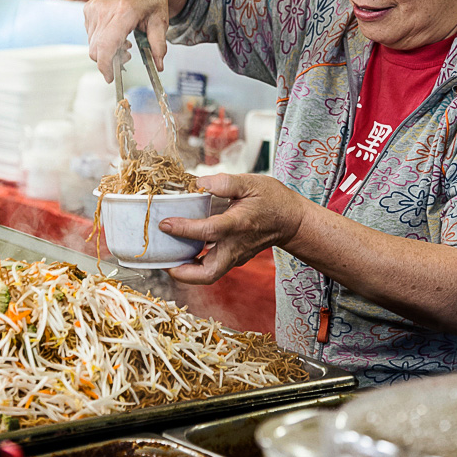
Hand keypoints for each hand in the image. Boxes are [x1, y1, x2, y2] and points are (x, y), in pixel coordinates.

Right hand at [84, 0, 195, 79]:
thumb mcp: (161, 19)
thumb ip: (159, 44)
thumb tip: (159, 66)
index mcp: (123, 12)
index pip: (106, 46)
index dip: (106, 66)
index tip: (111, 78)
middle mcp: (104, 10)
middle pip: (96, 49)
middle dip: (109, 61)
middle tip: (128, 57)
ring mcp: (93, 8)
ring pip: (92, 44)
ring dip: (107, 50)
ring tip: (126, 42)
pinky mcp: (88, 8)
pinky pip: (91, 34)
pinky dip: (102, 40)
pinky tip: (117, 32)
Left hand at [161, 174, 307, 283]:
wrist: (292, 221)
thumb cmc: (272, 200)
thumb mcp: (250, 182)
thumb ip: (223, 182)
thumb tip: (198, 183)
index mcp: (239, 224)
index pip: (208, 232)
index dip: (184, 229)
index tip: (165, 224)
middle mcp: (236, 245)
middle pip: (207, 272)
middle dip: (182, 273)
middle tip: (164, 261)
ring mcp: (237, 255)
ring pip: (209, 275)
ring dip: (187, 272)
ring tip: (168, 257)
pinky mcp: (236, 258)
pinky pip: (213, 267)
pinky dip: (196, 264)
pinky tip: (184, 250)